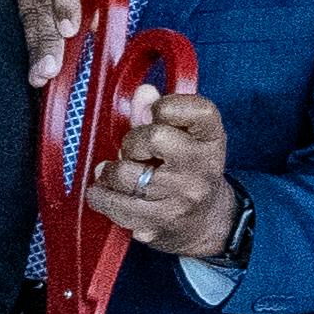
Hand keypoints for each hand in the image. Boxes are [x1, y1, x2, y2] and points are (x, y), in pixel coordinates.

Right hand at [3, 0, 114, 84]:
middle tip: (49, 69)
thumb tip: (93, 29)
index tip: (68, 30)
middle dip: (47, 37)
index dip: (67, 2)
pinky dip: (24, 38)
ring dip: (34, 44)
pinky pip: (15, 11)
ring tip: (38, 73)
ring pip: (27, 7)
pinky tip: (28, 60)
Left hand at [81, 88, 237, 268]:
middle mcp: (203, 166)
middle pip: (155, 137)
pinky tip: (107, 194)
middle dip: (133, 142)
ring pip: (126, 174)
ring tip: (115, 174)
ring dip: (110, 172)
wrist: (206, 222)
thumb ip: (160, 112)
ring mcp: (184, 196)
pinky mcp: (162, 221)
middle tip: (134, 152)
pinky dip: (102, 197)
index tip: (157, 116)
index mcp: (211, 138)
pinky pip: (115, 205)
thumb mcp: (185, 137)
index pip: (197, 109)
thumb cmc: (187, 170)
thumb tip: (143, 92)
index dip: (166, 106)